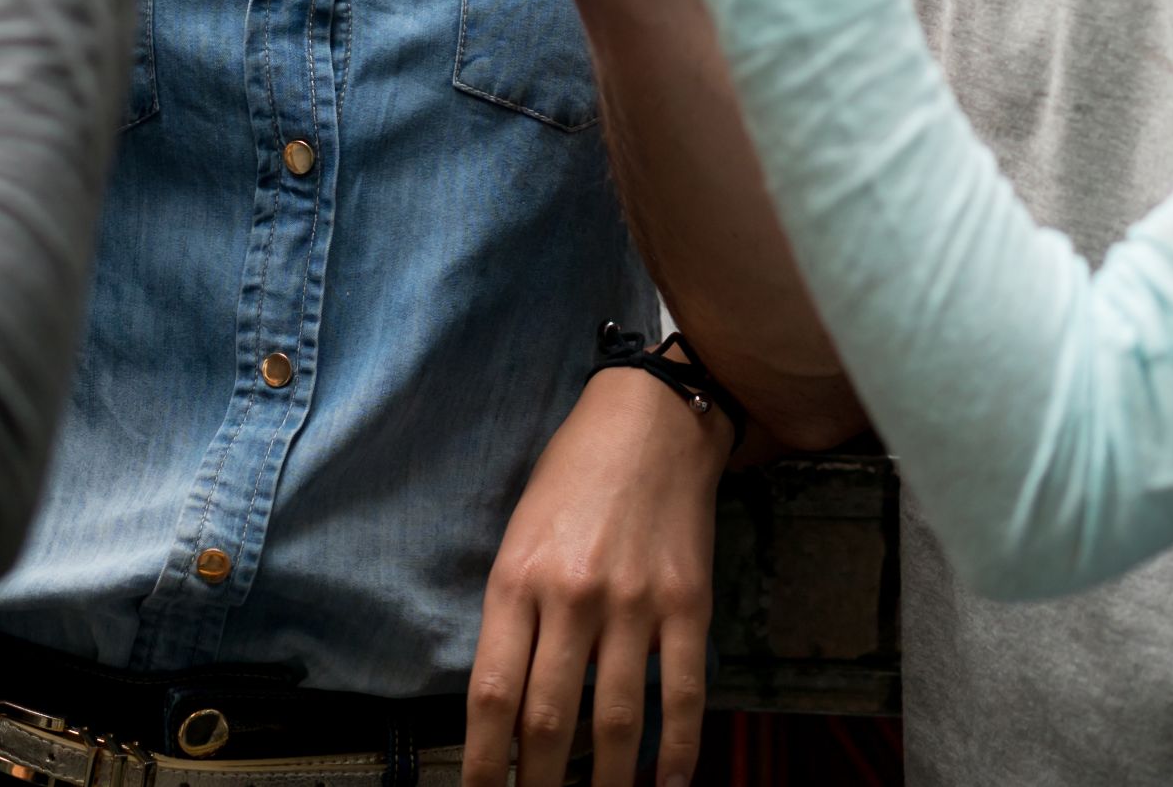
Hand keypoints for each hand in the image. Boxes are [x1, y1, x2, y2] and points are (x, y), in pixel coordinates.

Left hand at [464, 366, 733, 786]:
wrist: (650, 421)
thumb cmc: (572, 476)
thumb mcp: (519, 534)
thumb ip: (513, 614)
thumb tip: (508, 704)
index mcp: (517, 578)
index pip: (492, 694)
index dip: (485, 761)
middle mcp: (572, 596)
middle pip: (549, 720)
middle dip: (539, 783)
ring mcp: (634, 604)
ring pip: (617, 720)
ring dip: (607, 782)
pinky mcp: (688, 604)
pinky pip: (684, 694)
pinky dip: (677, 750)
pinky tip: (668, 784)